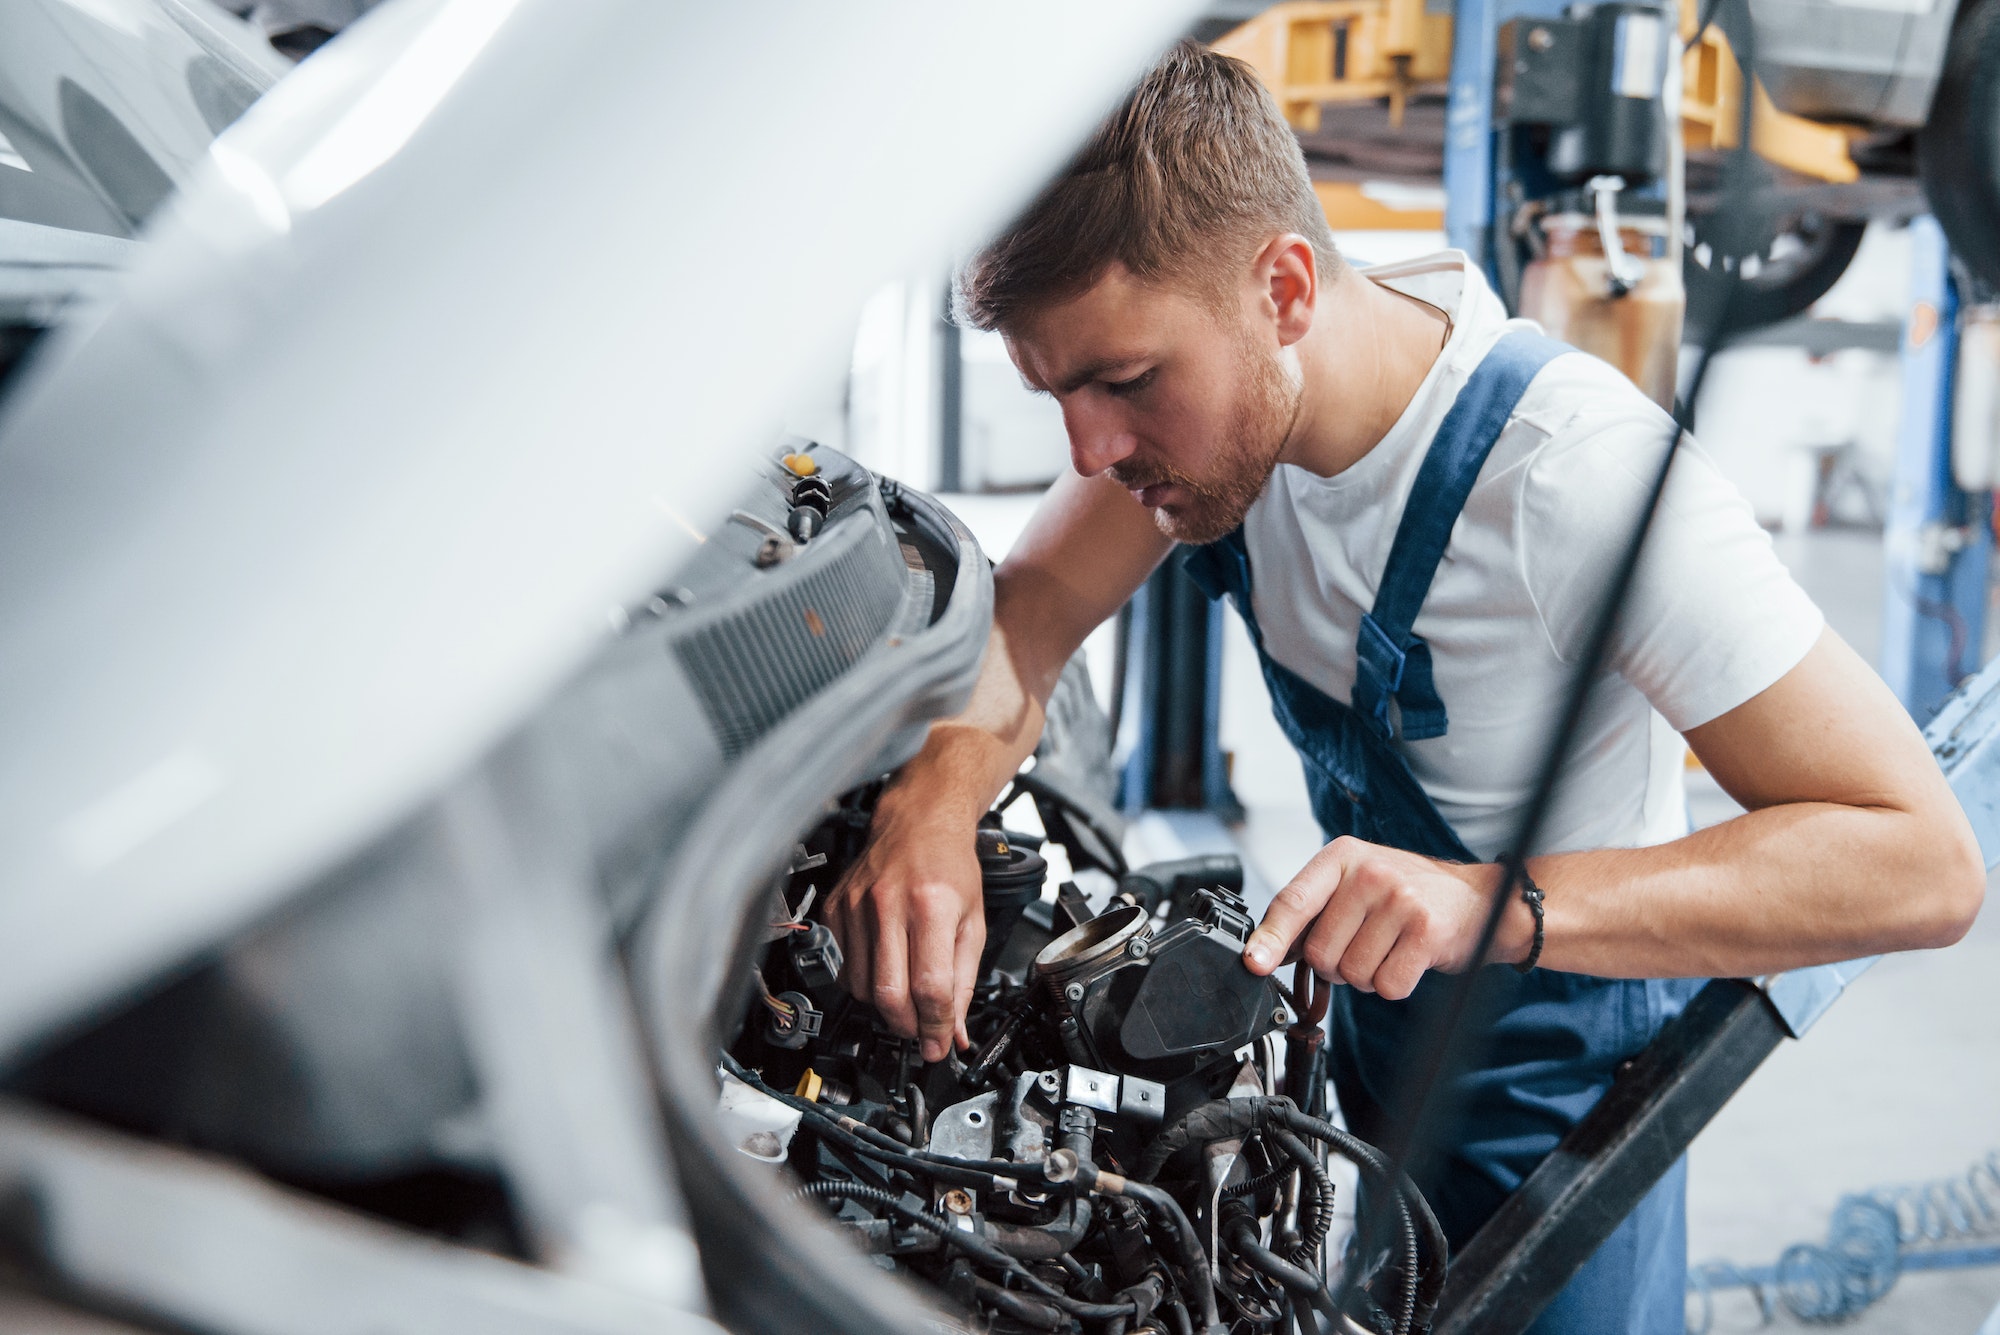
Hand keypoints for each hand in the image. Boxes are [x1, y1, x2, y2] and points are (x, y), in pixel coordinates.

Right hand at [821, 798, 983, 1062]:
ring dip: (885, 1006)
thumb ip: (964, 981)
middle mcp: (889, 904)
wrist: (919, 822)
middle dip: (908, 1026)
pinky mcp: (836, 908)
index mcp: (931, 906)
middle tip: (921, 1031)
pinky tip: (883, 968)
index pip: (929, 987)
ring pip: (862, 987)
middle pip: (889, 994)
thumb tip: (952, 1031)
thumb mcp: (972, 923)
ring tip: (906, 996)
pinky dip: (863, 982)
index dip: (934, 1027)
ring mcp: (856, 906)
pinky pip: (843, 967)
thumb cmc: (949, 866)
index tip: (938, 1046)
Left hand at [1240, 837, 1523, 999]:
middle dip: (1335, 964)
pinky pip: (1387, 985)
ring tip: (1388, 948)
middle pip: (1319, 951)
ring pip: (1352, 973)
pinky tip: (1407, 959)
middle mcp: (1369, 873)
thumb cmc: (1408, 894)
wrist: (1478, 899)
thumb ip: (1313, 910)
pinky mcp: (1426, 931)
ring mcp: (1400, 900)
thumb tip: (1265, 952)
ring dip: (1366, 976)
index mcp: (1342, 857)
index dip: (1269, 938)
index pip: (1293, 901)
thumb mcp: (1356, 884)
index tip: (1254, 963)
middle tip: (1363, 945)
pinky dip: (1393, 985)